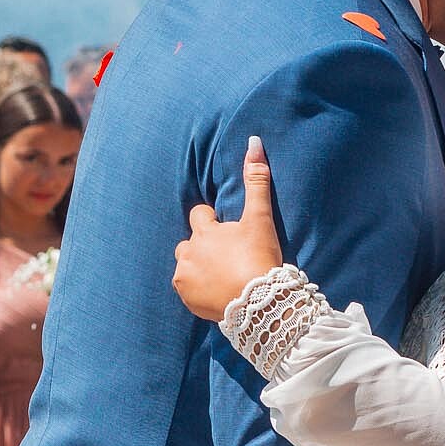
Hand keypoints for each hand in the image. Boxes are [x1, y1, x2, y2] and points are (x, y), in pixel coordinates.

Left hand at [173, 137, 282, 320]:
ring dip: (199, 267)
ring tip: (222, 275)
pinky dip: (198, 289)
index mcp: (204, 231)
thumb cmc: (258, 257)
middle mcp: (188, 251)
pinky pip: (187, 289)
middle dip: (203, 246)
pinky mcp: (186, 298)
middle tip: (227, 257)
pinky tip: (217, 291)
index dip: (213, 221)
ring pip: (186, 265)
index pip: (199, 215)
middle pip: (189, 242)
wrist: (259, 303)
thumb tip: (253, 142)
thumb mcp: (259, 219)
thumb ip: (256, 181)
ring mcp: (184, 276)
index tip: (229, 232)